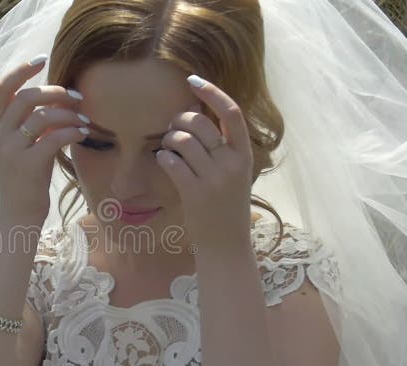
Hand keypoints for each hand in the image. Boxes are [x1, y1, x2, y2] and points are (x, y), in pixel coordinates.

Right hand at [0, 56, 89, 224]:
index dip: (21, 70)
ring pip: (40, 116)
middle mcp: (0, 136)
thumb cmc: (26, 182)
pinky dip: (70, 131)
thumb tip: (58, 99)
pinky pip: (52, 138)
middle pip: (25, 97)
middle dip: (54, 91)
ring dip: (67, 112)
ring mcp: (11, 151)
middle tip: (76, 96)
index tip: (42, 58)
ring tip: (83, 118)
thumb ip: (33, 125)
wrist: (18, 216)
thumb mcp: (24, 149)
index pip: (2, 88)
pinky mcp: (26, 166)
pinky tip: (83, 132)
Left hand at [156, 75, 253, 249]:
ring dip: (168, 140)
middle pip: (200, 123)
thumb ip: (223, 147)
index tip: (193, 80)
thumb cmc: (226, 205)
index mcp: (244, 154)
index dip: (212, 92)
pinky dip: (163, 158)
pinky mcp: (195, 192)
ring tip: (168, 149)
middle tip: (173, 131)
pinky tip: (164, 162)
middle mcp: (232, 163)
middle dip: (179, 121)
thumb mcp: (235, 173)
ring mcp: (214, 178)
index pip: (232, 113)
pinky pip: (171, 162)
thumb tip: (197, 114)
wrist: (226, 243)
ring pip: (182, 141)